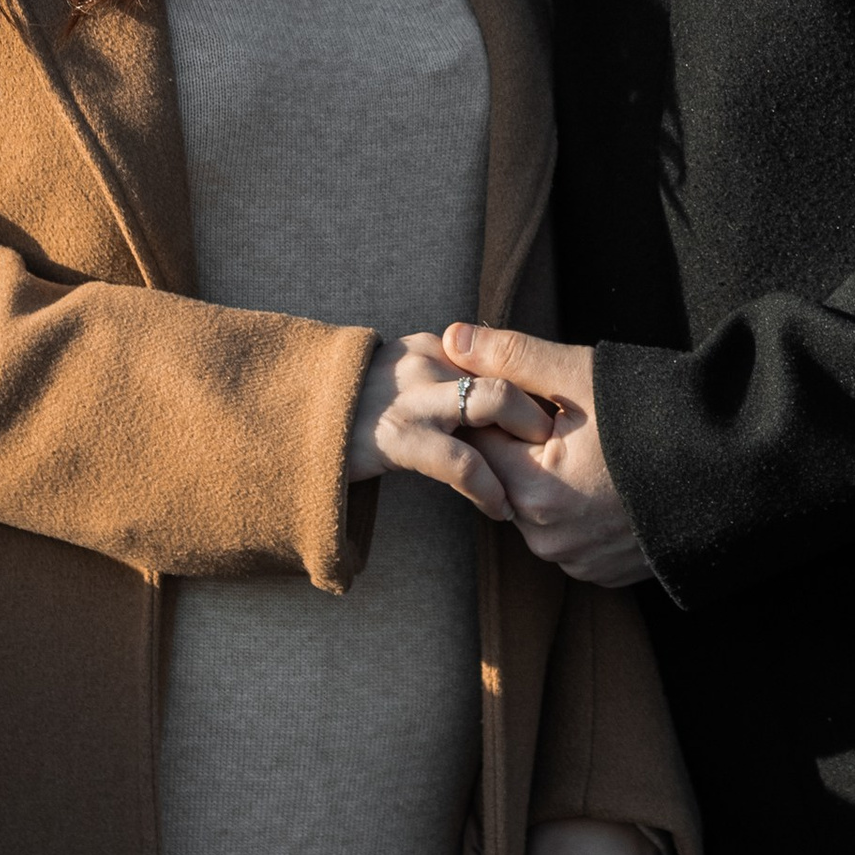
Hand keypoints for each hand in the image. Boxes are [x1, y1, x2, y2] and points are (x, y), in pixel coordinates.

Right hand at [345, 332, 548, 520]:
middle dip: (542, 410)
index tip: (562, 421)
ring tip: (538, 481)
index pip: (505, 358)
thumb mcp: (406, 380)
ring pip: (493, 402)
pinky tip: (500, 509)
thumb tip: (499, 404)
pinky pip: (462, 461)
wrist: (292, 422)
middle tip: (561, 450)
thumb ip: (448, 383)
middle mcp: (429, 359)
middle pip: (509, 371)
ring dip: (526, 445)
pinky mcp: (398, 436)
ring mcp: (413, 396)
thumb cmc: (356, 410)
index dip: (539, 390)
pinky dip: (490, 489)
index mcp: (436, 345)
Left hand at [442, 326, 652, 589]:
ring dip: (548, 476)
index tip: (524, 390)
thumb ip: (509, 356)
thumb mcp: (578, 373)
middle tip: (566, 413)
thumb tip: (451, 338)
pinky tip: (610, 476)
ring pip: (537, 508)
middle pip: (506, 480)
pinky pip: (570, 534)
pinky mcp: (605, 573)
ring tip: (594, 443)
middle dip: (522, 445)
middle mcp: (550, 541)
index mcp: (534, 493)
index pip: (480, 444)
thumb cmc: (654, 412)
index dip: (496, 409)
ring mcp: (580, 562)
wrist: (735, 465)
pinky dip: (577, 506)